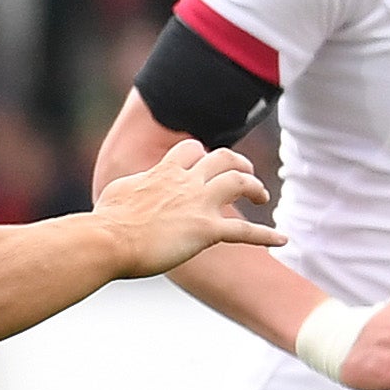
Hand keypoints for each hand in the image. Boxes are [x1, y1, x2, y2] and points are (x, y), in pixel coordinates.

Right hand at [95, 138, 285, 279]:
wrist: (108, 240)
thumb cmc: (107, 221)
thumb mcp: (120, 192)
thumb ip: (136, 186)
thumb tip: (134, 187)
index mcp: (164, 172)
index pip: (191, 150)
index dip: (202, 155)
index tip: (206, 164)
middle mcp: (186, 182)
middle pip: (223, 158)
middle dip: (239, 163)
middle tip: (246, 175)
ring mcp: (199, 204)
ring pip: (239, 182)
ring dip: (255, 187)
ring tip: (262, 196)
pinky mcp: (206, 230)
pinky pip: (246, 231)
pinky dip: (267, 234)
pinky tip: (283, 239)